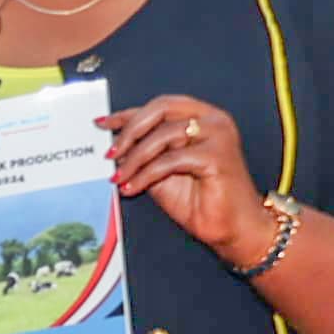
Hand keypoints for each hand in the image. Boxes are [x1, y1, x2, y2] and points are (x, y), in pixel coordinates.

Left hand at [104, 95, 269, 260]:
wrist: (231, 227)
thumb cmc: (201, 200)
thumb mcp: (161, 171)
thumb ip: (144, 153)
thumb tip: (114, 143)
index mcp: (202, 117)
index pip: (160, 106)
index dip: (128, 114)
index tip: (103, 124)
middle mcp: (213, 120)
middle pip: (161, 108)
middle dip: (130, 131)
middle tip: (111, 153)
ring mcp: (218, 135)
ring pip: (163, 135)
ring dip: (134, 159)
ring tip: (120, 177)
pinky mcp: (217, 155)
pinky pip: (169, 160)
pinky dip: (145, 175)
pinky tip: (132, 188)